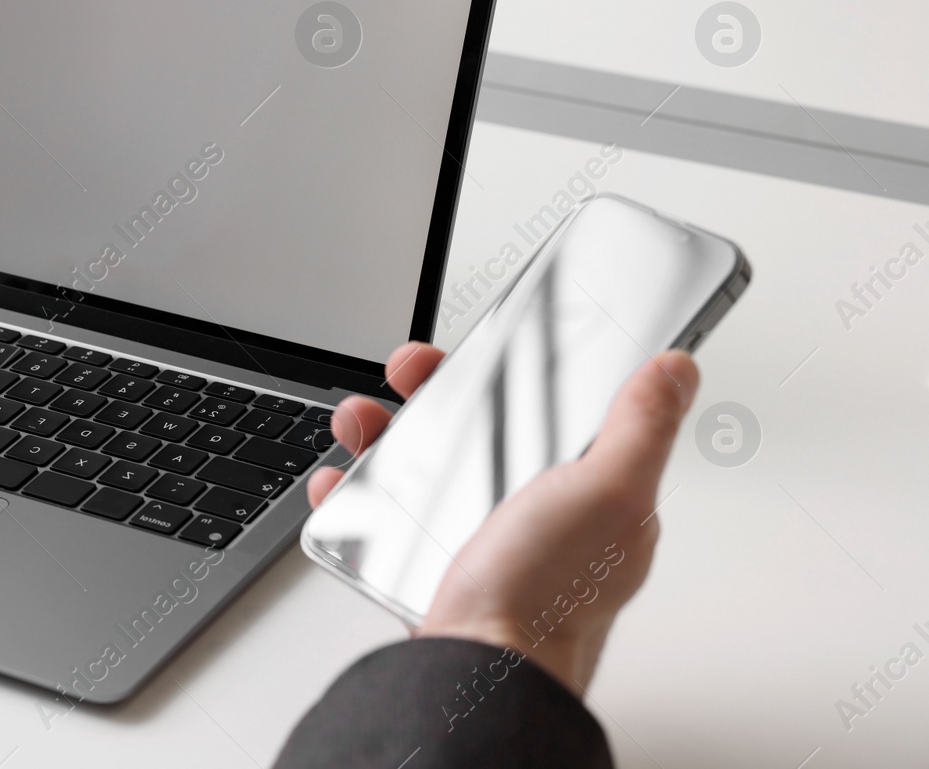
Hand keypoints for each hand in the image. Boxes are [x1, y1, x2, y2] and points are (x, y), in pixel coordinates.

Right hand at [307, 340, 698, 694]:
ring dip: (384, 432)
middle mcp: (531, 517)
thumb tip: (675, 371)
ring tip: (363, 422)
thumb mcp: (609, 493)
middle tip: (410, 374)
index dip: (513, 368)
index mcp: (585, 494)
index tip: (480, 345)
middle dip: (434, 391)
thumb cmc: (546, 598)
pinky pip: (384, 516)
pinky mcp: (429, 566)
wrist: (475, 673)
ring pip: (422, 465)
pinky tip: (343, 481)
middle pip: (477, 429)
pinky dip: (356, 492)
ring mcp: (477, 541)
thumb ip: (642, 427)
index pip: (551, 410)